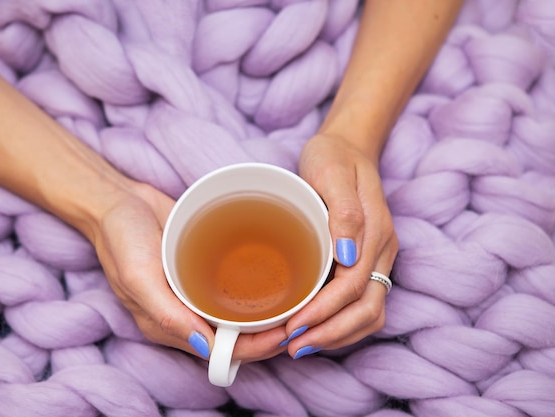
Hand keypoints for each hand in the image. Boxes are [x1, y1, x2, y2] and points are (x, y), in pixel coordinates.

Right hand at [89, 181, 287, 362]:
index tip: (285, 334)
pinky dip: (254, 290)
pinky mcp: (200, 270)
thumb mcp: (138, 276)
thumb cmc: (121, 237)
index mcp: (168, 325)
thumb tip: (205, 346)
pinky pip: (230, 288)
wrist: (117, 200)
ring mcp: (194, 293)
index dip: (255, 349)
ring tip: (296, 301)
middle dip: (269, 335)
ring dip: (266, 315)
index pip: (220, 352)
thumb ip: (167, 314)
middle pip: (235, 337)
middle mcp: (185, 314)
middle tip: (301, 316)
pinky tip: (276, 278)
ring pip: (237, 315)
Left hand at [282, 132, 397, 357]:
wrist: (348, 146)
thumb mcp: (332, 172)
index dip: (325, 312)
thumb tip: (347, 257)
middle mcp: (382, 250)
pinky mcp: (366, 261)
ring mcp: (377, 258)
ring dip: (337, 335)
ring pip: (370, 312)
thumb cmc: (334, 157)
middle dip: (331, 333)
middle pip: (367, 309)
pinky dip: (341, 324)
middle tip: (293, 346)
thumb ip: (344, 212)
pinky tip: (314, 328)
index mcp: (376, 231)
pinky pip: (363, 303)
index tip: (294, 326)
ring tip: (300, 345)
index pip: (354, 286)